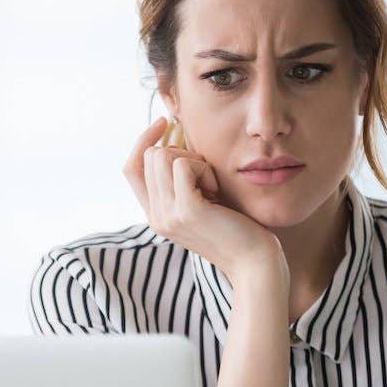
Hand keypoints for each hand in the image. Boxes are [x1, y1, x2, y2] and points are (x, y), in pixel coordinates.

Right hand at [123, 117, 285, 283]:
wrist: (255, 264)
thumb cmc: (238, 228)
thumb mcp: (203, 201)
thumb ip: (183, 179)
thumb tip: (175, 133)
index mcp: (156, 215)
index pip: (131, 168)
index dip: (143, 141)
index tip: (166, 123)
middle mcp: (156, 217)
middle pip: (149, 156)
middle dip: (181, 152)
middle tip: (208, 178)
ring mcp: (168, 215)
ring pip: (162, 155)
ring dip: (194, 160)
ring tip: (212, 186)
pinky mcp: (186, 211)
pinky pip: (184, 164)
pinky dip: (204, 169)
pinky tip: (218, 191)